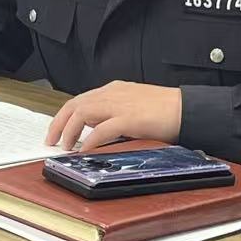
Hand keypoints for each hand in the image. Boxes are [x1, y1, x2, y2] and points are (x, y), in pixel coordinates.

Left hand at [45, 81, 181, 149]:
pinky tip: (83, 150)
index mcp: (114, 90)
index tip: (57, 129)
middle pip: (74, 105)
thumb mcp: (135, 107)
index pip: (80, 100)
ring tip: (64, 147)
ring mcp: (120, 105)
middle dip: (59, 123)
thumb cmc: (167, 110)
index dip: (65, 115)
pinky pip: (101, 130)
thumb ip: (116, 115)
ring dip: (69, 131)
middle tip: (51, 140)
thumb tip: (98, 132)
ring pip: (82, 113)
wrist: (189, 109)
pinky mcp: (129, 118)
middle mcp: (113, 93)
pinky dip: (89, 140)